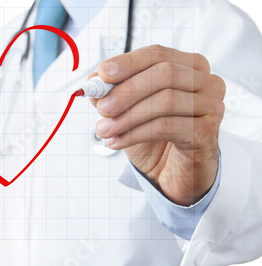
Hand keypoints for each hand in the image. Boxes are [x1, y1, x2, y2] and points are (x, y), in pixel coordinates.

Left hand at [91, 45, 225, 205]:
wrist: (174, 172)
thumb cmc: (155, 136)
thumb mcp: (127, 109)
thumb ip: (112, 92)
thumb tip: (93, 80)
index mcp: (190, 66)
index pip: (158, 54)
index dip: (128, 62)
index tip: (102, 74)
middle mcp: (207, 82)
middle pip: (164, 74)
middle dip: (126, 91)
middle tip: (102, 108)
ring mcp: (212, 106)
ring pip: (165, 101)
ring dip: (127, 117)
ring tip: (104, 130)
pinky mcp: (208, 131)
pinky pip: (167, 127)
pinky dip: (135, 134)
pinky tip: (116, 142)